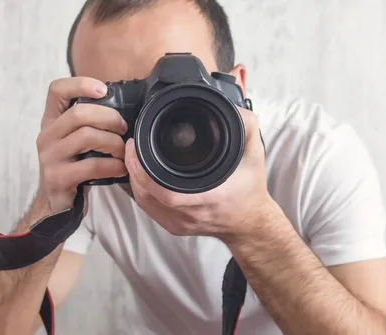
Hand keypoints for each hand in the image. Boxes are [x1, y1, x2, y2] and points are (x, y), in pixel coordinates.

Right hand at [33, 77, 128, 214]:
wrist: (56, 203)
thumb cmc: (74, 166)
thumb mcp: (76, 140)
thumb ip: (90, 123)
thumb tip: (126, 106)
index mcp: (51, 121)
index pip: (57, 90)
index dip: (81, 84)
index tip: (104, 90)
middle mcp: (47, 135)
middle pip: (79, 114)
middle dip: (109, 118)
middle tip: (124, 128)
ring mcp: (50, 157)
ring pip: (87, 137)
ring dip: (113, 143)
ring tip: (123, 151)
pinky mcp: (58, 177)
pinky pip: (92, 165)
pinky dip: (113, 166)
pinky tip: (121, 169)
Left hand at [124, 107, 276, 242]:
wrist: (250, 222)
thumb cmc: (250, 189)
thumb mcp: (255, 155)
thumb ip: (247, 127)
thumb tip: (233, 109)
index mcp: (209, 196)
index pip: (166, 192)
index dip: (143, 171)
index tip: (136, 146)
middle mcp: (191, 213)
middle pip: (148, 196)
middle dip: (133, 169)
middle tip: (130, 146)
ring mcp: (181, 223)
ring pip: (145, 203)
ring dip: (134, 179)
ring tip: (133, 157)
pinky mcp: (175, 227)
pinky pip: (149, 209)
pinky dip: (140, 191)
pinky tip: (139, 176)